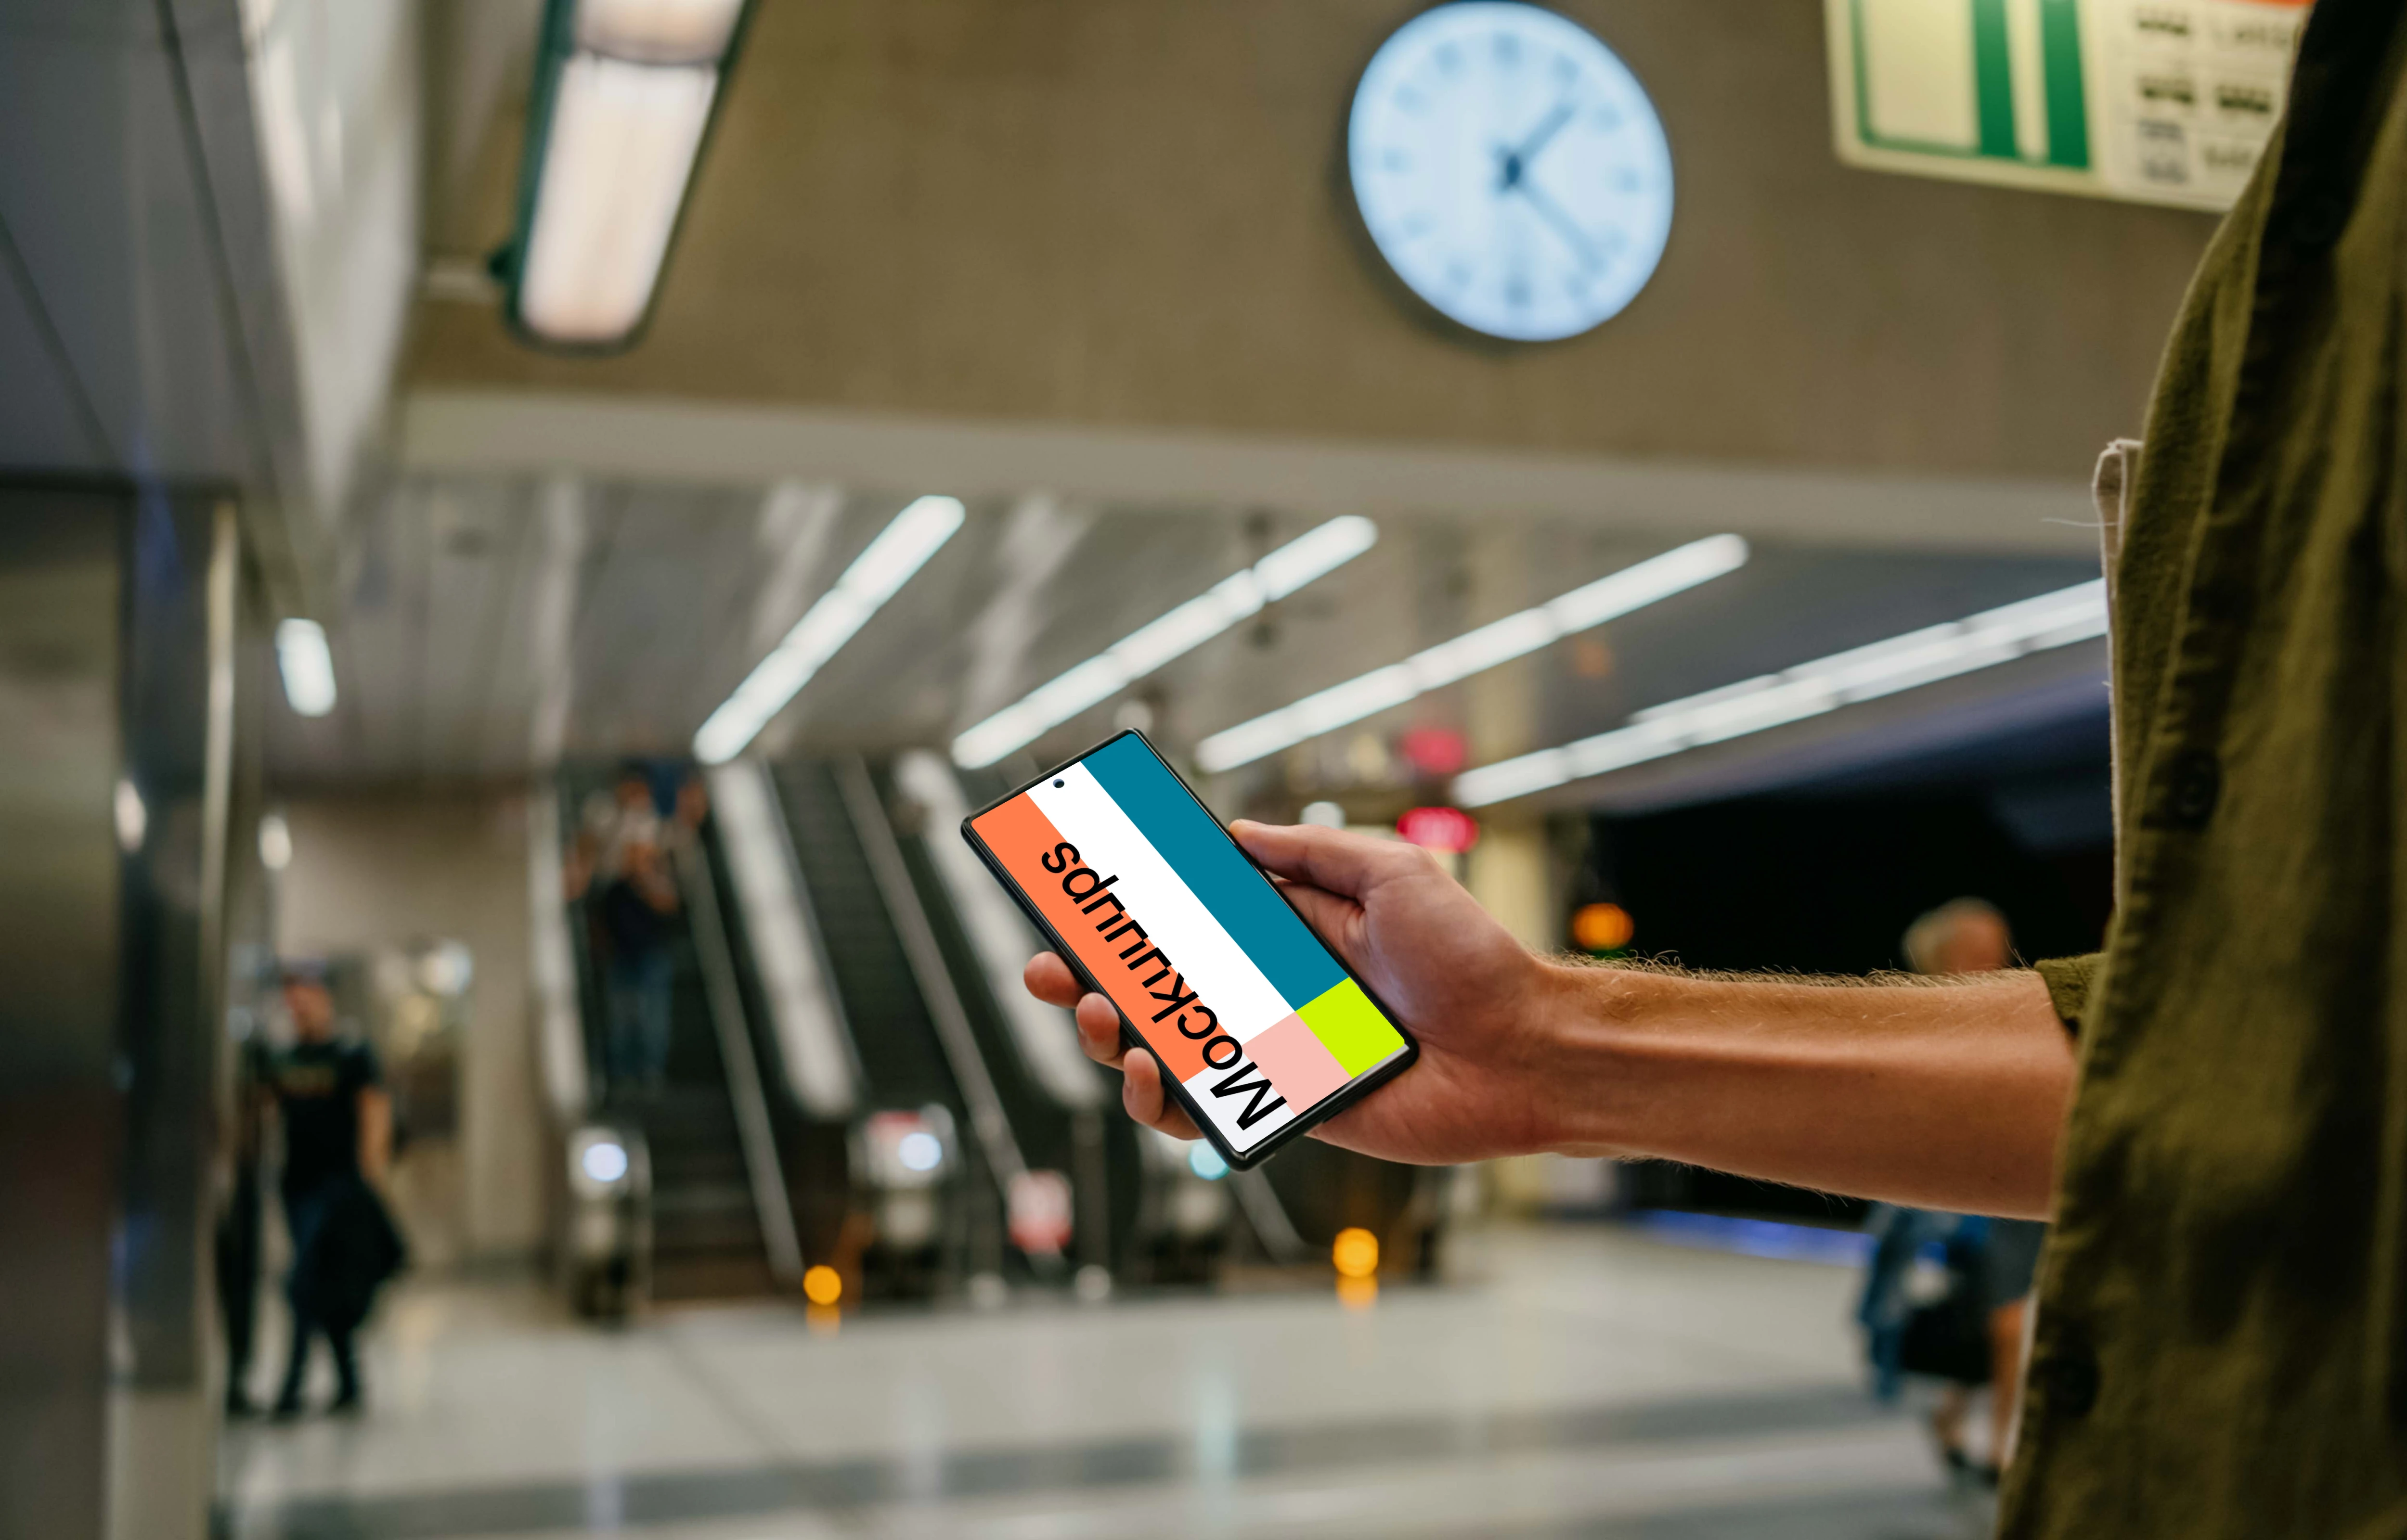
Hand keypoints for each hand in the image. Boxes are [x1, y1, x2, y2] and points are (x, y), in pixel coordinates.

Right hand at [1023, 820, 1566, 1164]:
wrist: (1523, 1051)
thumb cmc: (1470, 959)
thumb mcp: (1394, 873)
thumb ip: (1311, 855)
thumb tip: (1233, 834)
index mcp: (1291, 933)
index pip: (1191, 918)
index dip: (1131, 912)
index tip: (1076, 895)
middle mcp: (1272, 992)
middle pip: (1158, 987)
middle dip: (1090, 977)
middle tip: (1046, 969)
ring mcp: (1273, 1052)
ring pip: (1166, 1049)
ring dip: (1111, 1035)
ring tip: (1094, 1016)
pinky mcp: (1287, 1106)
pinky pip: (1206, 1107)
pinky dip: (1161, 1097)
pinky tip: (1146, 1074)